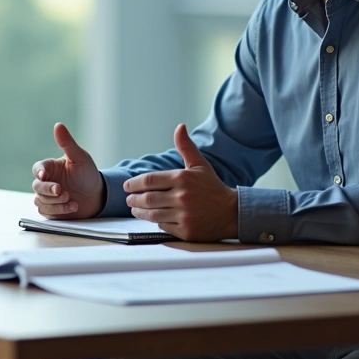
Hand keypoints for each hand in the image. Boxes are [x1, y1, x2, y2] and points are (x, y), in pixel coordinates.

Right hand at [30, 122, 103, 218]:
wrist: (98, 196)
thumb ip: (67, 144)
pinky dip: (59, 211)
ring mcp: (48, 197)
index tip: (44, 176)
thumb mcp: (80, 158)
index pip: (38, 168)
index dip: (39, 172)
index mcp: (50, 168)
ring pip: (40, 201)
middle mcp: (46, 182)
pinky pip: (46, 213)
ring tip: (72, 201)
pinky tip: (73, 207)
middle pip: (37, 186)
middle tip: (63, 192)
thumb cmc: (88, 174)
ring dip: (55, 203)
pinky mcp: (51, 210)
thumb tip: (58, 125)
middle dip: (49, 190)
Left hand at [123, 124, 237, 241]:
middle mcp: (182, 196)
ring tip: (135, 209)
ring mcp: (184, 215)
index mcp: (182, 178)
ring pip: (152, 214)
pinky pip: (163, 226)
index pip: (148, 180)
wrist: (232, 212)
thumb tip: (180, 127)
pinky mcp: (186, 231)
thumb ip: (186, 147)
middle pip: (147, 198)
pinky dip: (156, 223)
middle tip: (129, 199)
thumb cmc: (212, 187)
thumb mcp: (200, 165)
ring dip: (139, 212)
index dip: (133, 184)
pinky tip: (153, 219)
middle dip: (133, 199)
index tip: (127, 186)